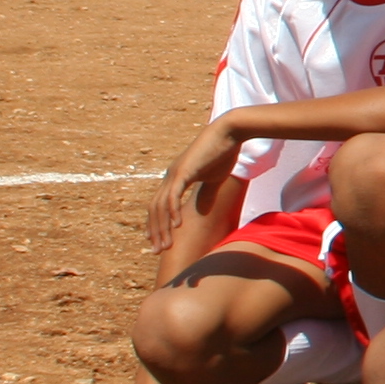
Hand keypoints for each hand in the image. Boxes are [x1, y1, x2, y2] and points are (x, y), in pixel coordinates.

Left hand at [148, 118, 243, 250]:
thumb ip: (206, 195)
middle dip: (155, 232)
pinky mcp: (183, 172)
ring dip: (162, 228)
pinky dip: (173, 212)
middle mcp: (170, 177)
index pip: (159, 206)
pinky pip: (173, 196)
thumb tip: (200, 211)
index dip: (156, 224)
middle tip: (157, 251)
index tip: (156, 241)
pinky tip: (177, 226)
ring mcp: (174, 174)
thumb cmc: (223, 152)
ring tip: (166, 245)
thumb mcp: (214, 179)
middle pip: (155, 210)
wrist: (229, 132)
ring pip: (162, 207)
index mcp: (175, 178)